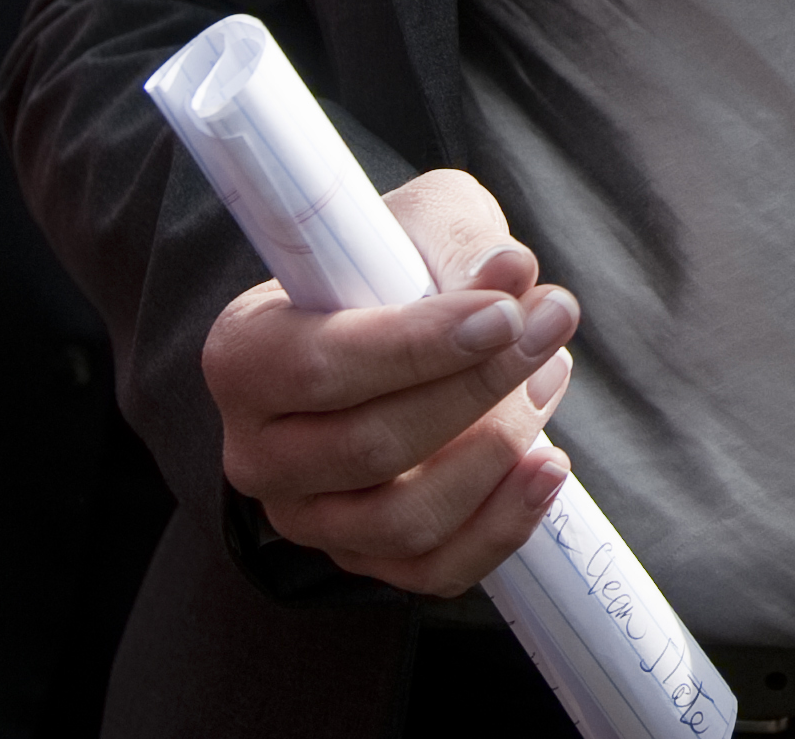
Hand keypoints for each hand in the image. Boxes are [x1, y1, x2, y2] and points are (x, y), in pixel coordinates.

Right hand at [202, 169, 579, 597]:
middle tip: (551, 324)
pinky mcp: (359, 559)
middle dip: (479, 388)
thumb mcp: (419, 223)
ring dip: (497, 451)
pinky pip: (434, 571)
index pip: (322, 368)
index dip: (420, 346)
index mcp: (242, 356)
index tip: (506, 312)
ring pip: (405, 519)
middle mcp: (256, 451)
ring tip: (550, 374)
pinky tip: (548, 464)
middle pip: (371, 447)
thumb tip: (510, 272)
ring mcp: (305, 517)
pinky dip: (504, 523)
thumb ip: (461, 244)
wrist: (390, 330)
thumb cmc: (392, 266)